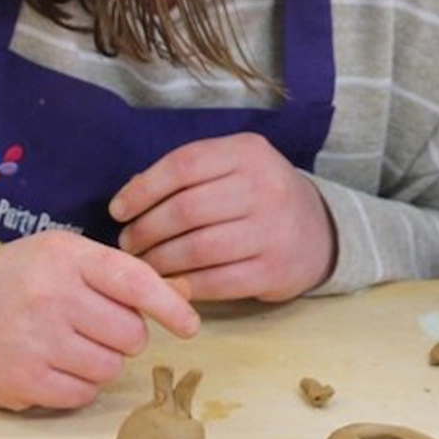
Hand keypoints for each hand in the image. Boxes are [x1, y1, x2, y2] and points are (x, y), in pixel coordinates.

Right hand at [0, 232, 199, 409]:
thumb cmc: (12, 279)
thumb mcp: (62, 256)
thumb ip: (118, 273)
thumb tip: (183, 295)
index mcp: (66, 256)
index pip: (135, 282)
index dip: (171, 307)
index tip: (190, 326)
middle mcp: (51, 296)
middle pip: (131, 333)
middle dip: (126, 334)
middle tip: (97, 325)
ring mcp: (35, 341)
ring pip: (111, 368)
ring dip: (104, 361)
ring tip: (73, 344)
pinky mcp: (22, 382)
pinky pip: (83, 394)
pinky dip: (80, 385)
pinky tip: (56, 364)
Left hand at [109, 132, 336, 302]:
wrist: (320, 231)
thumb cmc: (260, 196)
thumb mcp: (234, 167)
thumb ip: (188, 174)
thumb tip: (130, 196)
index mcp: (249, 152)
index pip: (184, 165)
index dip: (143, 189)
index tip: (119, 209)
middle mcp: (264, 186)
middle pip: (186, 210)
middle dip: (145, 230)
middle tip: (129, 244)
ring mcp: (272, 230)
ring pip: (197, 249)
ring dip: (159, 261)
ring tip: (145, 265)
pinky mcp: (274, 270)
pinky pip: (216, 282)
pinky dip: (184, 286)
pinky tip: (169, 285)